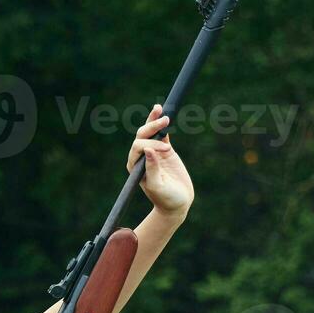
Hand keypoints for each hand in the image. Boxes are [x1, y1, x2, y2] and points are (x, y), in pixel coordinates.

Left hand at [128, 103, 193, 217]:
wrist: (178, 203)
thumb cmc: (166, 198)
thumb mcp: (158, 186)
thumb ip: (152, 169)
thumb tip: (148, 149)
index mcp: (135, 166)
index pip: (138, 147)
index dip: (151, 144)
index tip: (166, 149)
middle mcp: (141, 157)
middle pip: (142, 136)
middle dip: (151, 127)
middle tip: (165, 121)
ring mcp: (152, 152)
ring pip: (149, 132)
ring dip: (153, 120)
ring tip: (160, 109)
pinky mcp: (164, 150)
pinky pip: (161, 134)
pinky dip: (161, 124)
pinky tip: (165, 114)